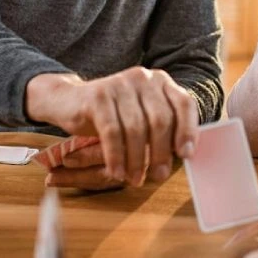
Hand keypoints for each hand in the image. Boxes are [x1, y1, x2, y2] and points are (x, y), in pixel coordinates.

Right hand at [26, 67, 198, 186]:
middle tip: (158, 176)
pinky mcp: (97, 96)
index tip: (186, 155)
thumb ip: (162, 130)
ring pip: (136, 128)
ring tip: (135, 179)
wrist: (69, 101)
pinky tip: (117, 172)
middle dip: (161, 153)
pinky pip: (112, 132)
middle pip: (160, 119)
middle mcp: (142, 78)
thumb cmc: (112, 115)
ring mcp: (119, 84)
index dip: (188, 130)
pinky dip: (116, 156)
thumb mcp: (141, 118)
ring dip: (137, 160)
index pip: (183, 104)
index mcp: (160, 81)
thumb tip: (184, 156)